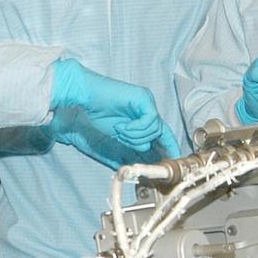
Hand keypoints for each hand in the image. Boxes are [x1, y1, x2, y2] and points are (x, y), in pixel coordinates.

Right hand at [51, 59, 180, 157]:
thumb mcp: (118, 138)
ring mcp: (147, 103)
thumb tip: (147, 159)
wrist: (85, 99)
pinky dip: (135, 128)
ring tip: (119, 130)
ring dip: (134, 135)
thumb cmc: (97, 115)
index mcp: (143, 118)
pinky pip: (150, 120)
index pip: (164, 133)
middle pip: (159, 133)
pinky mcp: (144, 98)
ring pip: (154, 129)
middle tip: (122, 137)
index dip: (169, 146)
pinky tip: (121, 126)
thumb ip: (134, 145)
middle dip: (140, 142)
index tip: (172, 158)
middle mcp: (148, 109)